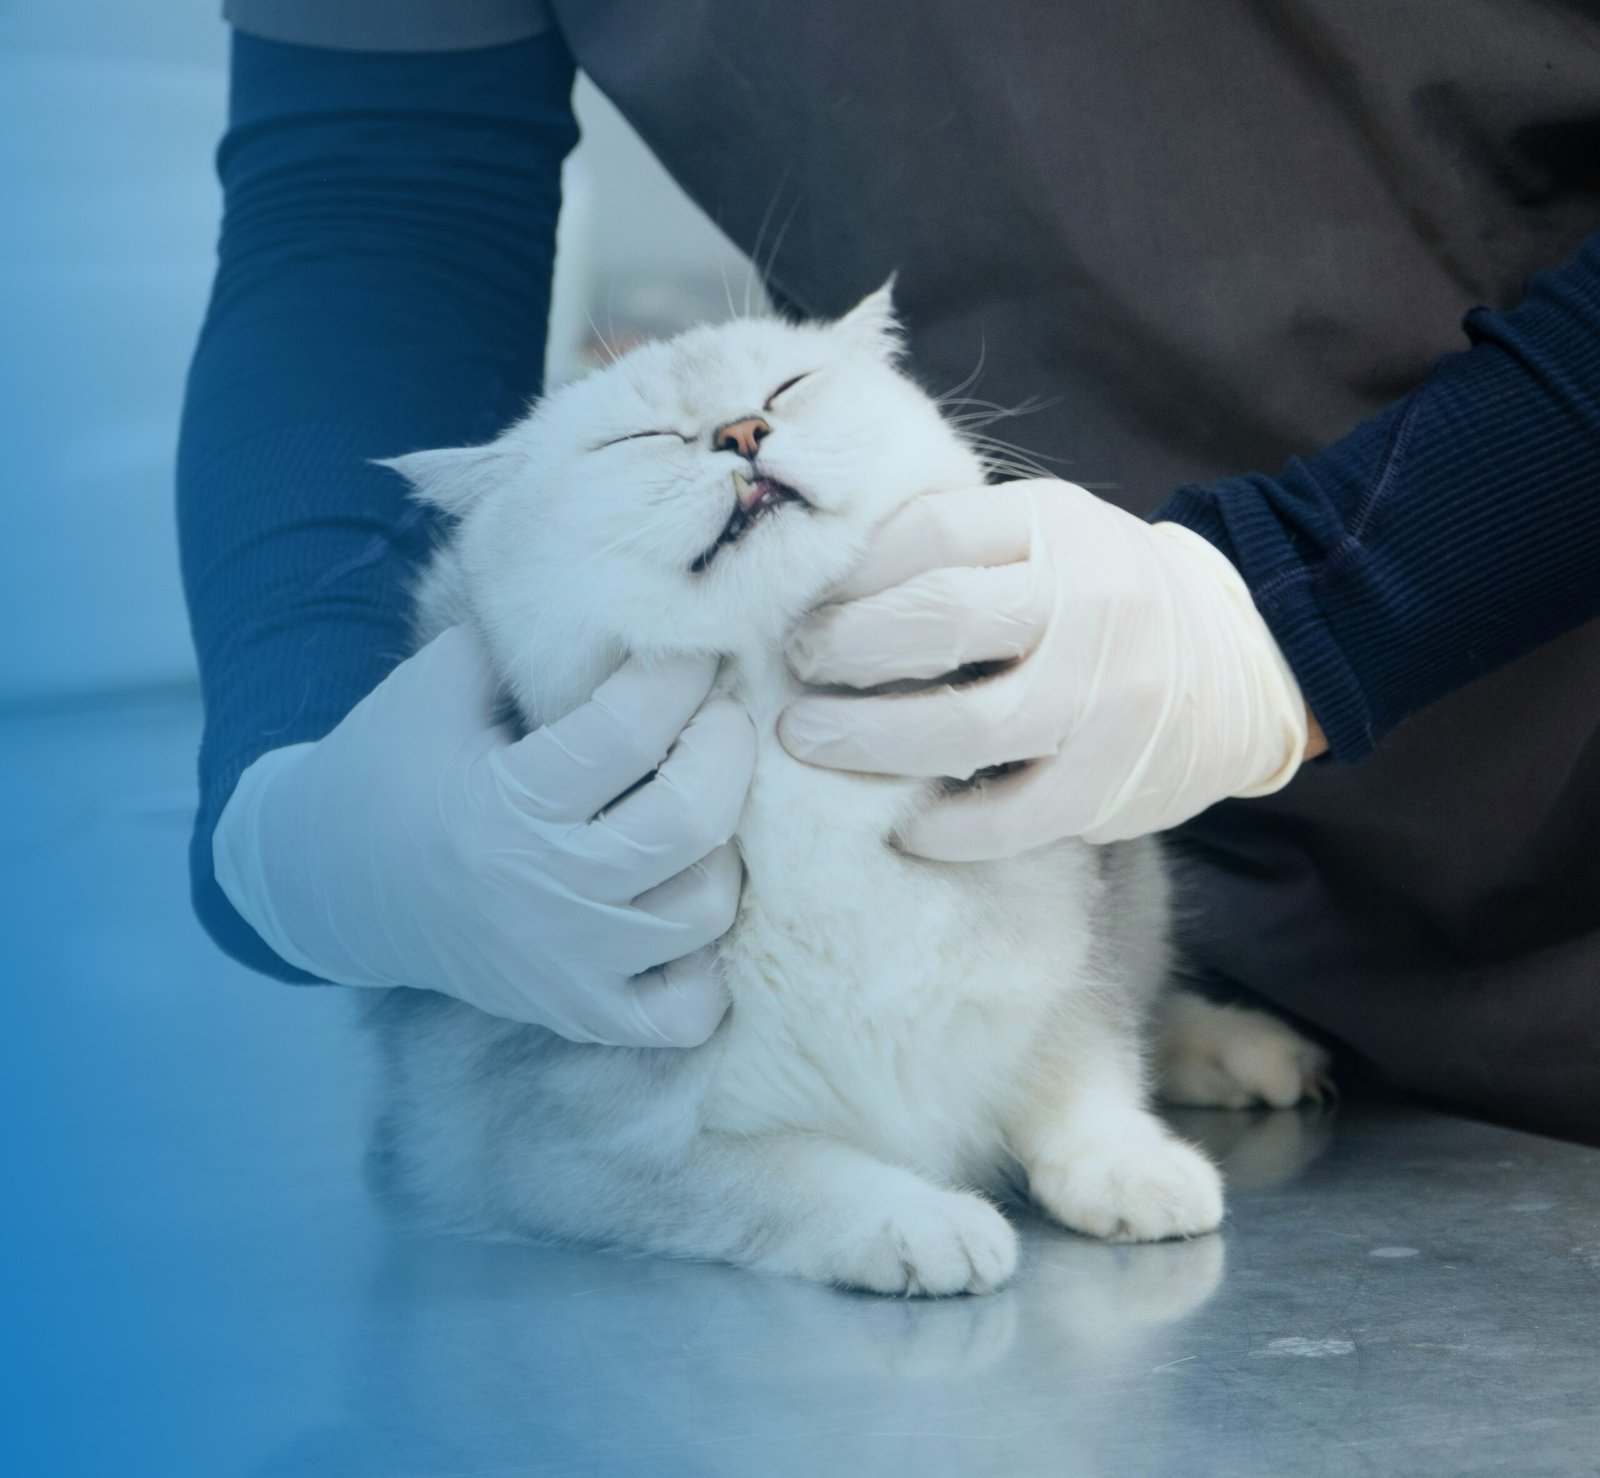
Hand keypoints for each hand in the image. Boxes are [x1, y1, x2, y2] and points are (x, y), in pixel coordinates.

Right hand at [213, 626, 754, 1045]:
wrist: (327, 886)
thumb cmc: (388, 769)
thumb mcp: (436, 687)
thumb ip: (517, 638)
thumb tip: (616, 582)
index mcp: (504, 803)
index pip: (629, 730)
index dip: (678, 674)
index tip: (694, 647)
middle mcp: (544, 891)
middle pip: (690, 820)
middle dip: (727, 750)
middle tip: (723, 716)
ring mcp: (566, 964)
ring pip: (704, 909)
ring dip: (723, 849)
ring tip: (701, 805)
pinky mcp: (578, 1012)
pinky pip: (683, 1012)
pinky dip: (708, 968)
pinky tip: (688, 909)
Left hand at [777, 480, 1306, 856]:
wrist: (1245, 663)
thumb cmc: (1110, 593)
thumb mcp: (1051, 532)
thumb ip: (965, 542)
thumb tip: (831, 577)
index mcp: (1057, 531)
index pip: (934, 534)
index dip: (854, 571)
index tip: (804, 600)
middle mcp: (1083, 606)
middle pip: (937, 620)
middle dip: (844, 648)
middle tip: (794, 667)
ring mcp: (1101, 700)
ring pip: (963, 725)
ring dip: (867, 739)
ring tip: (806, 740)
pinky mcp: (1109, 784)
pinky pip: (1009, 817)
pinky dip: (945, 828)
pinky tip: (900, 825)